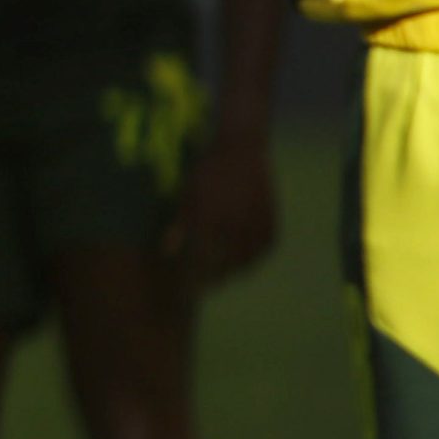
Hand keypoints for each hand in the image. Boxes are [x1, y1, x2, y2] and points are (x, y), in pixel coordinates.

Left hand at [166, 126, 277, 286]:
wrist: (242, 150)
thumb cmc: (208, 172)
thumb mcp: (187, 195)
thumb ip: (179, 226)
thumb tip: (167, 252)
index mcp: (210, 217)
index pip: (202, 259)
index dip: (196, 277)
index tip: (189, 288)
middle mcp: (233, 224)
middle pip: (225, 264)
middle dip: (215, 279)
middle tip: (208, 287)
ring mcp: (255, 224)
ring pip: (246, 261)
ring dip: (235, 273)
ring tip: (224, 278)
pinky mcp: (272, 222)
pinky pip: (264, 250)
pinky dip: (254, 260)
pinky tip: (245, 264)